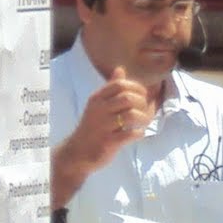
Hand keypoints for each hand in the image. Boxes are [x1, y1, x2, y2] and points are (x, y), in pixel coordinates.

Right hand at [52, 68, 150, 203]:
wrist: (76, 153)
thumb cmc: (92, 127)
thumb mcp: (97, 105)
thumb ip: (110, 88)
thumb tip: (120, 69)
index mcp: (97, 98)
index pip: (120, 84)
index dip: (137, 88)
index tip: (143, 96)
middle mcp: (99, 110)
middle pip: (128, 98)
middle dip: (142, 103)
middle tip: (145, 111)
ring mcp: (103, 126)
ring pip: (131, 115)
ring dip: (143, 118)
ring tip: (144, 122)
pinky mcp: (108, 142)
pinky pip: (129, 134)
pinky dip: (138, 133)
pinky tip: (138, 134)